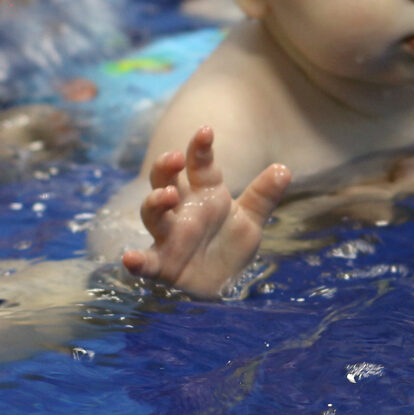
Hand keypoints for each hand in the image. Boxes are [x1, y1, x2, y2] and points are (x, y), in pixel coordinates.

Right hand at [121, 127, 292, 297]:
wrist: (223, 283)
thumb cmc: (229, 244)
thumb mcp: (251, 220)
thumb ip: (264, 195)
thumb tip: (284, 169)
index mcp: (205, 195)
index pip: (199, 166)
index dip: (200, 148)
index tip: (206, 131)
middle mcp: (183, 211)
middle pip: (165, 182)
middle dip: (165, 168)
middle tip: (174, 158)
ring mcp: (169, 236)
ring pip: (153, 214)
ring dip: (155, 202)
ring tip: (167, 195)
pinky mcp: (162, 265)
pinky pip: (145, 262)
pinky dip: (135, 261)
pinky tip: (129, 258)